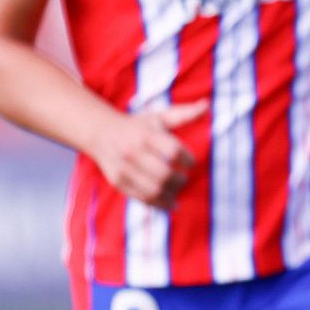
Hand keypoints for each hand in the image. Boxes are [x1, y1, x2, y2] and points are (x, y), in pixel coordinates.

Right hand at [88, 101, 206, 209]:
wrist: (101, 133)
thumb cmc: (138, 125)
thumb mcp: (160, 117)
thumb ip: (185, 114)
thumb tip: (207, 105)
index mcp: (146, 135)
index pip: (172, 151)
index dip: (187, 159)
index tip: (191, 163)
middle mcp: (133, 152)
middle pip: (163, 174)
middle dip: (180, 180)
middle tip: (185, 178)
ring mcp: (124, 169)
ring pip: (153, 190)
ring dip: (171, 194)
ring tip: (178, 190)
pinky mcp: (118, 182)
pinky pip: (141, 198)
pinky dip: (159, 204)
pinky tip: (171, 204)